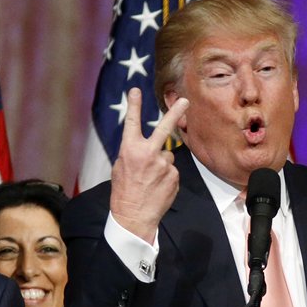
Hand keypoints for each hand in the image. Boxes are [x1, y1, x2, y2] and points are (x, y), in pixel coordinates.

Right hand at [110, 87, 188, 243]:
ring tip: (151, 180)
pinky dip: (166, 176)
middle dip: (175, 112)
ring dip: (161, 164)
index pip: (132, 123)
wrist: (134, 216)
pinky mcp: (174, 175)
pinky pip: (171, 170)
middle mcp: (148, 154)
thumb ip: (133, 153)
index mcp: (130, 150)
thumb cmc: (124, 191)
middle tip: (186, 100)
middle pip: (164, 128)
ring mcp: (163, 165)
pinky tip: (158, 187)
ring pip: (167, 156)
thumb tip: (145, 147)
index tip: (135, 90)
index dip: (133, 106)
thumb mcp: (120, 168)